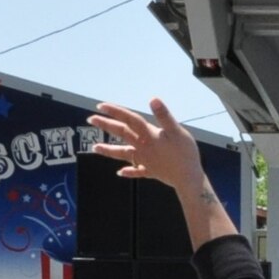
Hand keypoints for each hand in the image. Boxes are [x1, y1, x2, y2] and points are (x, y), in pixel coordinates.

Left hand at [87, 99, 206, 192]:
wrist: (187, 178)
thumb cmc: (185, 154)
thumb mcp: (177, 131)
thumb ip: (164, 116)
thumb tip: (153, 99)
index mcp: (149, 135)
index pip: (130, 120)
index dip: (116, 111)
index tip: (101, 106)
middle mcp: (143, 147)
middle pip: (122, 133)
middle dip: (106, 125)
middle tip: (91, 119)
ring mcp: (145, 160)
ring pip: (123, 153)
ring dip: (109, 150)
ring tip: (95, 148)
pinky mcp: (151, 171)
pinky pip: (137, 172)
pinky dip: (129, 171)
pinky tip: (120, 172)